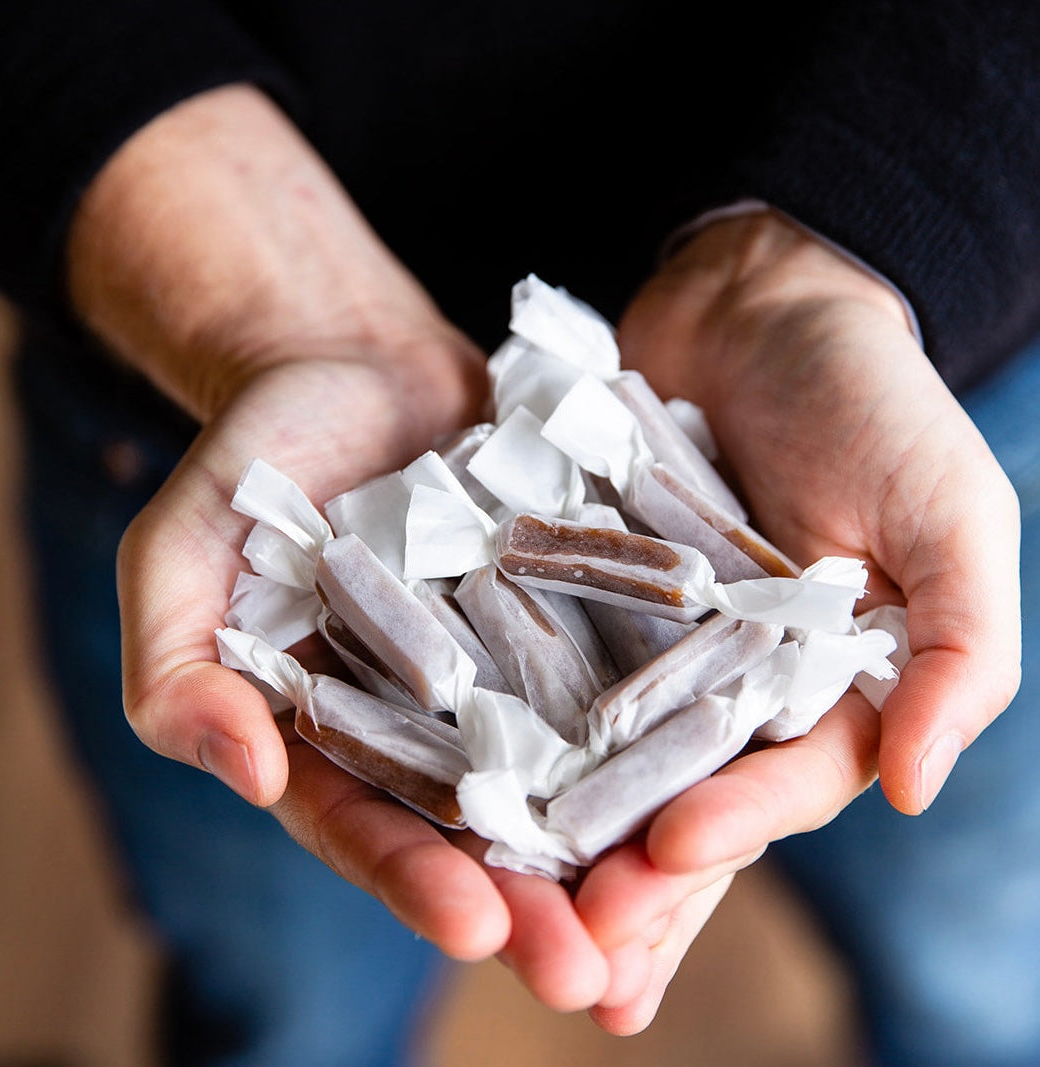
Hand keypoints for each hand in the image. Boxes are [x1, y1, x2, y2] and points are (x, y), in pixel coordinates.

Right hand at [65, 82, 677, 1017]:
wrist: (356, 367)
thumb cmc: (257, 456)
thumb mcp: (185, 549)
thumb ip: (176, 660)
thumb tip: (240, 766)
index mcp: (331, 733)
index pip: (366, 824)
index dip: (412, 879)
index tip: (473, 924)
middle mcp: (429, 723)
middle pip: (480, 828)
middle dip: (533, 903)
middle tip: (591, 972)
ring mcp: (510, 672)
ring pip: (566, 771)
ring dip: (616, 840)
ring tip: (671, 894)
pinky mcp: (574, 614)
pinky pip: (623, 671)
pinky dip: (663, 720)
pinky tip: (720, 764)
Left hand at [568, 214, 1020, 999]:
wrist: (757, 307)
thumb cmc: (869, 401)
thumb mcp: (948, 515)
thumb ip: (955, 646)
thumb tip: (916, 787)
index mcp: (817, 687)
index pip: (777, 784)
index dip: (730, 831)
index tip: (666, 863)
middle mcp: (721, 683)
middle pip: (674, 797)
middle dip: (628, 878)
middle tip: (569, 950)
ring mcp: (640, 643)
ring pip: (593, 759)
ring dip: (553, 834)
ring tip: (500, 908)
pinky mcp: (573, 594)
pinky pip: (531, 666)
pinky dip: (497, 722)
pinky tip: (449, 777)